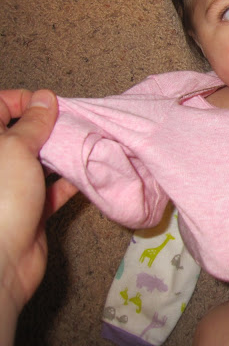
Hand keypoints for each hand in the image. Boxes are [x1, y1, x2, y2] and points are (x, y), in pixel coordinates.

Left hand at [0, 89, 76, 342]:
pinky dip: (72, 180)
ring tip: (89, 142)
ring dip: (64, 152)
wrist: (2, 260)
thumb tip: (44, 97)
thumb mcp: (15, 148)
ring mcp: (13, 187)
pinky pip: (54, 188)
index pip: (0, 107)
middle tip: (75, 122)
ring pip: (41, 160)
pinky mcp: (32, 208)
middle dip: (51, 127)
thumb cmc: (2, 196)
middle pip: (23, 133)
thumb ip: (33, 122)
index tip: (50, 104)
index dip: (25, 101)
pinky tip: (90, 171)